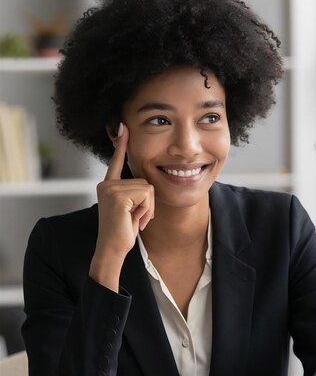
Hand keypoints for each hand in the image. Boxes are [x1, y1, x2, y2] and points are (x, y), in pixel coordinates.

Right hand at [89, 123, 154, 290]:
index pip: (117, 161)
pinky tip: (134, 221)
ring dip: (148, 208)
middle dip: (148, 202)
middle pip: (144, 180)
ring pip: (147, 188)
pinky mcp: (117, 195)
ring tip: (134, 220)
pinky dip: (146, 210)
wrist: (112, 249)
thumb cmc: (123, 232)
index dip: (121, 144)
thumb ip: (135, 195)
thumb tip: (146, 186)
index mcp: (108, 185)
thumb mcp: (130, 209)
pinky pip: (146, 195)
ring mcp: (110, 188)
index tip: (123, 125)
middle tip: (135, 218)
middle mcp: (106, 183)